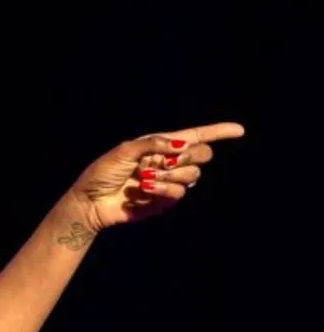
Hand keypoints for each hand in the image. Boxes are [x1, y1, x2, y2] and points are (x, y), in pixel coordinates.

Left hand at [70, 122, 244, 231]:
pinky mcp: (165, 201)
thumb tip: (179, 144)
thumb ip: (152, 144)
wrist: (92, 201)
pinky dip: (162, 190)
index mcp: (159, 144)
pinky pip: (179, 193)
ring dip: (169, 176)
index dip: (218, 132)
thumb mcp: (124, 150)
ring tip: (144, 179)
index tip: (239, 130)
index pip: (195, 136)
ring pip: (193, 176)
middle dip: (188, 156)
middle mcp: (168, 161)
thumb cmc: (102, 172)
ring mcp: (169, 182)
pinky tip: (144, 191)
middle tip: (165, 161)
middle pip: (202, 155)